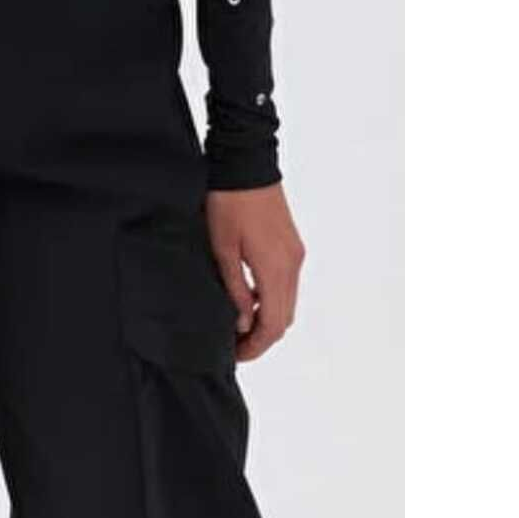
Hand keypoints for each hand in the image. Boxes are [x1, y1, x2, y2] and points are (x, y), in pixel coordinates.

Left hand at [206, 181, 305, 361]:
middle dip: (263, 337)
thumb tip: (243, 323)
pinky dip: (272, 298)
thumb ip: (235, 289)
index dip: (256, 346)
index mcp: (275, 268)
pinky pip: (288, 283)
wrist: (246, 163)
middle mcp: (292, 265)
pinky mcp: (293, 244)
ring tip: (240, 324)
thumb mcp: (222, 248)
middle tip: (236, 345)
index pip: (273, 324)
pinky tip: (248, 296)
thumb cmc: (228, 202)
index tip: (236, 354)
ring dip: (268, 318)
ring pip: (288, 302)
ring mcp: (295, 254)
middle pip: (284, 318)